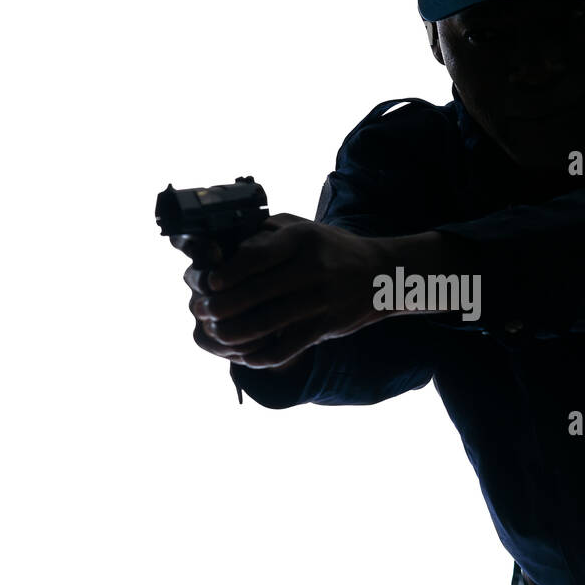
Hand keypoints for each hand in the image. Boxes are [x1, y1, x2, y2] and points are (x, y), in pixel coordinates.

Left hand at [182, 214, 390, 368]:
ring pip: (269, 323)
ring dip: (236, 333)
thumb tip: (223, 250)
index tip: (211, 282)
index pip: (258, 255)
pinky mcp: (327, 326)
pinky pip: (289, 346)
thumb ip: (264, 234)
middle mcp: (314, 267)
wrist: (381, 274)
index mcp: (302, 238)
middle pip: (258, 292)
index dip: (229, 272)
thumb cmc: (330, 248)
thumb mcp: (302, 228)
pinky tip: (246, 355)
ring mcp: (322, 299)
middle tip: (203, 310)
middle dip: (223, 306)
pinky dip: (263, 355)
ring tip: (218, 333)